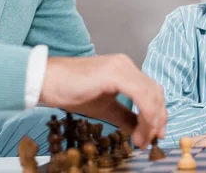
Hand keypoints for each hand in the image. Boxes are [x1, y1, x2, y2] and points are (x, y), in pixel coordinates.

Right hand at [39, 54, 166, 148]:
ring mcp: (121, 67)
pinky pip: (141, 96)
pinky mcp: (115, 74)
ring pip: (151, 94)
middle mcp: (126, 64)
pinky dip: (145, 116)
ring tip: (142, 140)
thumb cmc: (70, 90)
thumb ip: (125, 117)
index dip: (157, 113)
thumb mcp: (104, 108)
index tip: (154, 135)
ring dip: (152, 121)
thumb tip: (140, 131)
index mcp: (124, 69)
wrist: (47, 81)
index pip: (151, 90)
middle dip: (158, 118)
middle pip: (155, 92)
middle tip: (152, 140)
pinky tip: (138, 132)